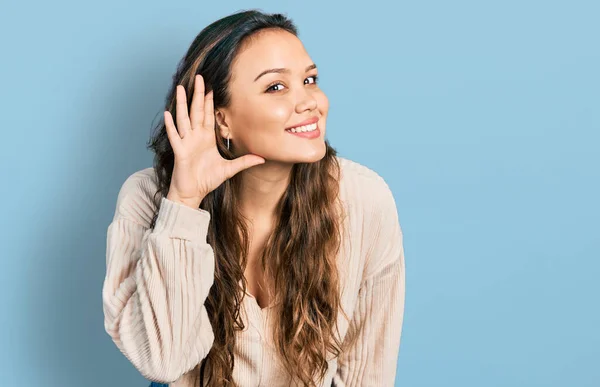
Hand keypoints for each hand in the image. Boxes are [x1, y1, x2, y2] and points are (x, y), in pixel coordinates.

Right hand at [164, 74, 265, 207]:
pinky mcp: (180, 152)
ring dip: (182, 104)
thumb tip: (262, 158)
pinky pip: (175, 137)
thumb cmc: (207, 180)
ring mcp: (186, 143)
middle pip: (196, 111)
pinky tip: (168, 114)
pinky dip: (171, 126)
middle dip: (198, 95)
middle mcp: (195, 137)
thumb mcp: (229, 169)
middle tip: (200, 78)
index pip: (208, 115)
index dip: (210, 101)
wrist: (192, 193)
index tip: (213, 87)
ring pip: (184, 119)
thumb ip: (244, 162)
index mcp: (206, 139)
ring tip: (180, 88)